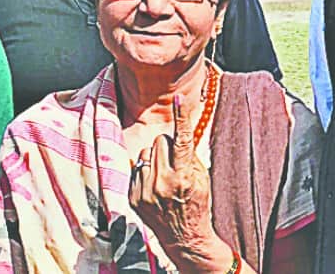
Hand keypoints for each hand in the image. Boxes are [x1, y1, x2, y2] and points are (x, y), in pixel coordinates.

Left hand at [129, 95, 229, 272]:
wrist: (183, 236)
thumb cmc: (196, 202)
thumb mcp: (201, 177)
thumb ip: (189, 155)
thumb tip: (178, 133)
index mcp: (183, 176)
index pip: (182, 139)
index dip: (181, 117)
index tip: (179, 98)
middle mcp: (162, 182)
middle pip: (160, 141)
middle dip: (167, 146)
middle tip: (175, 161)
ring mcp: (145, 191)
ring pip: (146, 152)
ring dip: (154, 158)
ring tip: (164, 176)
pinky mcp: (133, 197)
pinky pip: (137, 167)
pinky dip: (145, 171)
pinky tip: (154, 186)